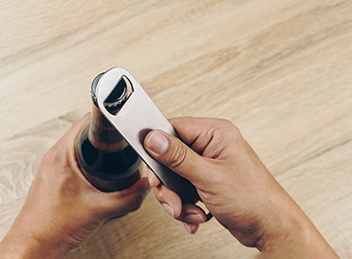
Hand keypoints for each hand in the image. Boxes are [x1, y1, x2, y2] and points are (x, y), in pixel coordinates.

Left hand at [0, 114, 149, 257]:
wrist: (36, 246)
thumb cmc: (53, 227)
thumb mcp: (101, 209)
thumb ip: (130, 197)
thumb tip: (145, 186)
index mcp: (62, 154)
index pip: (88, 121)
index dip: (109, 119)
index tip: (122, 122)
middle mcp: (56, 156)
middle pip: (87, 132)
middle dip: (108, 135)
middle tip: (123, 140)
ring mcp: (54, 166)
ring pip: (81, 145)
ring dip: (99, 148)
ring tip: (114, 155)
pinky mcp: (56, 177)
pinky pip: (76, 159)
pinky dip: (91, 160)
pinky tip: (100, 172)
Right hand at [144, 117, 336, 257]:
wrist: (270, 227)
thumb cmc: (253, 198)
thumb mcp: (209, 176)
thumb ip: (178, 157)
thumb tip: (154, 138)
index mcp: (215, 133)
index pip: (174, 128)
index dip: (158, 146)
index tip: (153, 166)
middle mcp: (211, 146)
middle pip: (170, 156)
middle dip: (168, 183)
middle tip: (171, 199)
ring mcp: (209, 165)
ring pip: (174, 176)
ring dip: (177, 198)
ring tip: (188, 211)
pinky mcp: (207, 181)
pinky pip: (183, 189)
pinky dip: (185, 205)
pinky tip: (195, 215)